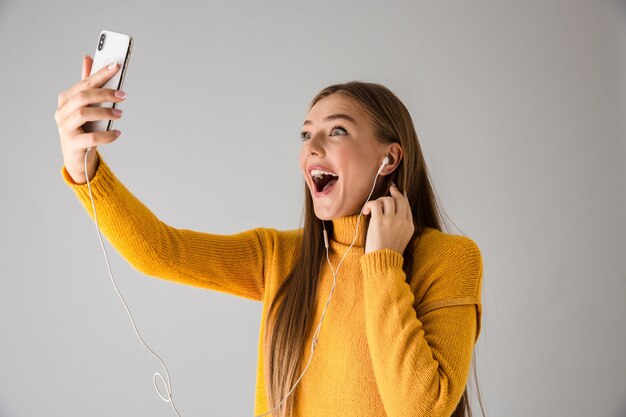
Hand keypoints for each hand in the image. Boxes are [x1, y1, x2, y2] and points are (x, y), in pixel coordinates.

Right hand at [55, 55, 125, 183]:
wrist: (77, 156)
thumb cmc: (83, 127)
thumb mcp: (86, 105)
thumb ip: (87, 84)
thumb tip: (88, 58)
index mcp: (65, 99)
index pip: (84, 83)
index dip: (100, 74)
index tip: (116, 66)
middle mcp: (62, 112)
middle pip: (83, 96)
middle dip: (105, 93)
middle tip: (123, 96)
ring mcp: (65, 128)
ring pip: (83, 114)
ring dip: (105, 112)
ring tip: (120, 114)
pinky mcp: (72, 144)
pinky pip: (90, 138)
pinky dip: (107, 135)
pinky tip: (117, 133)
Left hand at [361, 183, 414, 254]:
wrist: (384, 262)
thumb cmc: (389, 253)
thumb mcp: (402, 239)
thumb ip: (401, 226)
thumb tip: (394, 214)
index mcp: (409, 226)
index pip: (407, 206)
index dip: (402, 197)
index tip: (397, 191)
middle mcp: (402, 221)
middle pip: (400, 199)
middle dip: (394, 192)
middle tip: (390, 189)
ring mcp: (392, 220)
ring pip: (387, 199)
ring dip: (379, 201)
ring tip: (373, 209)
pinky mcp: (380, 221)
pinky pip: (375, 203)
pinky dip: (369, 204)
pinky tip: (366, 212)